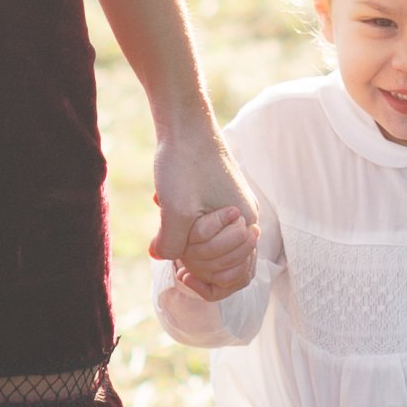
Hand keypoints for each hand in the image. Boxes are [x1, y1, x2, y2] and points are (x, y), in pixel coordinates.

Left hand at [151, 123, 259, 290]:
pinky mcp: (219, 200)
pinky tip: (168, 214)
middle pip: (225, 266)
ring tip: (169, 229)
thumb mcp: (175, 210)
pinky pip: (208, 231)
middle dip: (197, 261)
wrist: (185, 124)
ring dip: (190, 245)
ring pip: (214, 248)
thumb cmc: (185, 162)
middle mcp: (245, 219)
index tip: (181, 273)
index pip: (236, 277)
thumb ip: (172, 245)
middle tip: (174, 243)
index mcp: (244, 223)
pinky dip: (188, 231)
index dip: (207, 283)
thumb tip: (161, 256)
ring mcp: (234, 209)